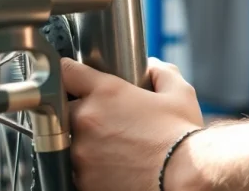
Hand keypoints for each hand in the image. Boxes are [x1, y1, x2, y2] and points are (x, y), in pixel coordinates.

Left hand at [61, 57, 204, 190]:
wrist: (182, 179)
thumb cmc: (182, 139)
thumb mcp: (180, 94)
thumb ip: (161, 73)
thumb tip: (151, 68)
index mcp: (106, 92)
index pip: (67, 71)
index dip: (70, 73)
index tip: (74, 80)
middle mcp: (87, 119)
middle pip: (66, 109)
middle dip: (82, 112)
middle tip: (106, 122)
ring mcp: (80, 152)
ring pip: (70, 141)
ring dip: (85, 141)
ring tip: (112, 148)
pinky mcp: (81, 180)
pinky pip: (76, 168)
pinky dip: (90, 167)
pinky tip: (112, 166)